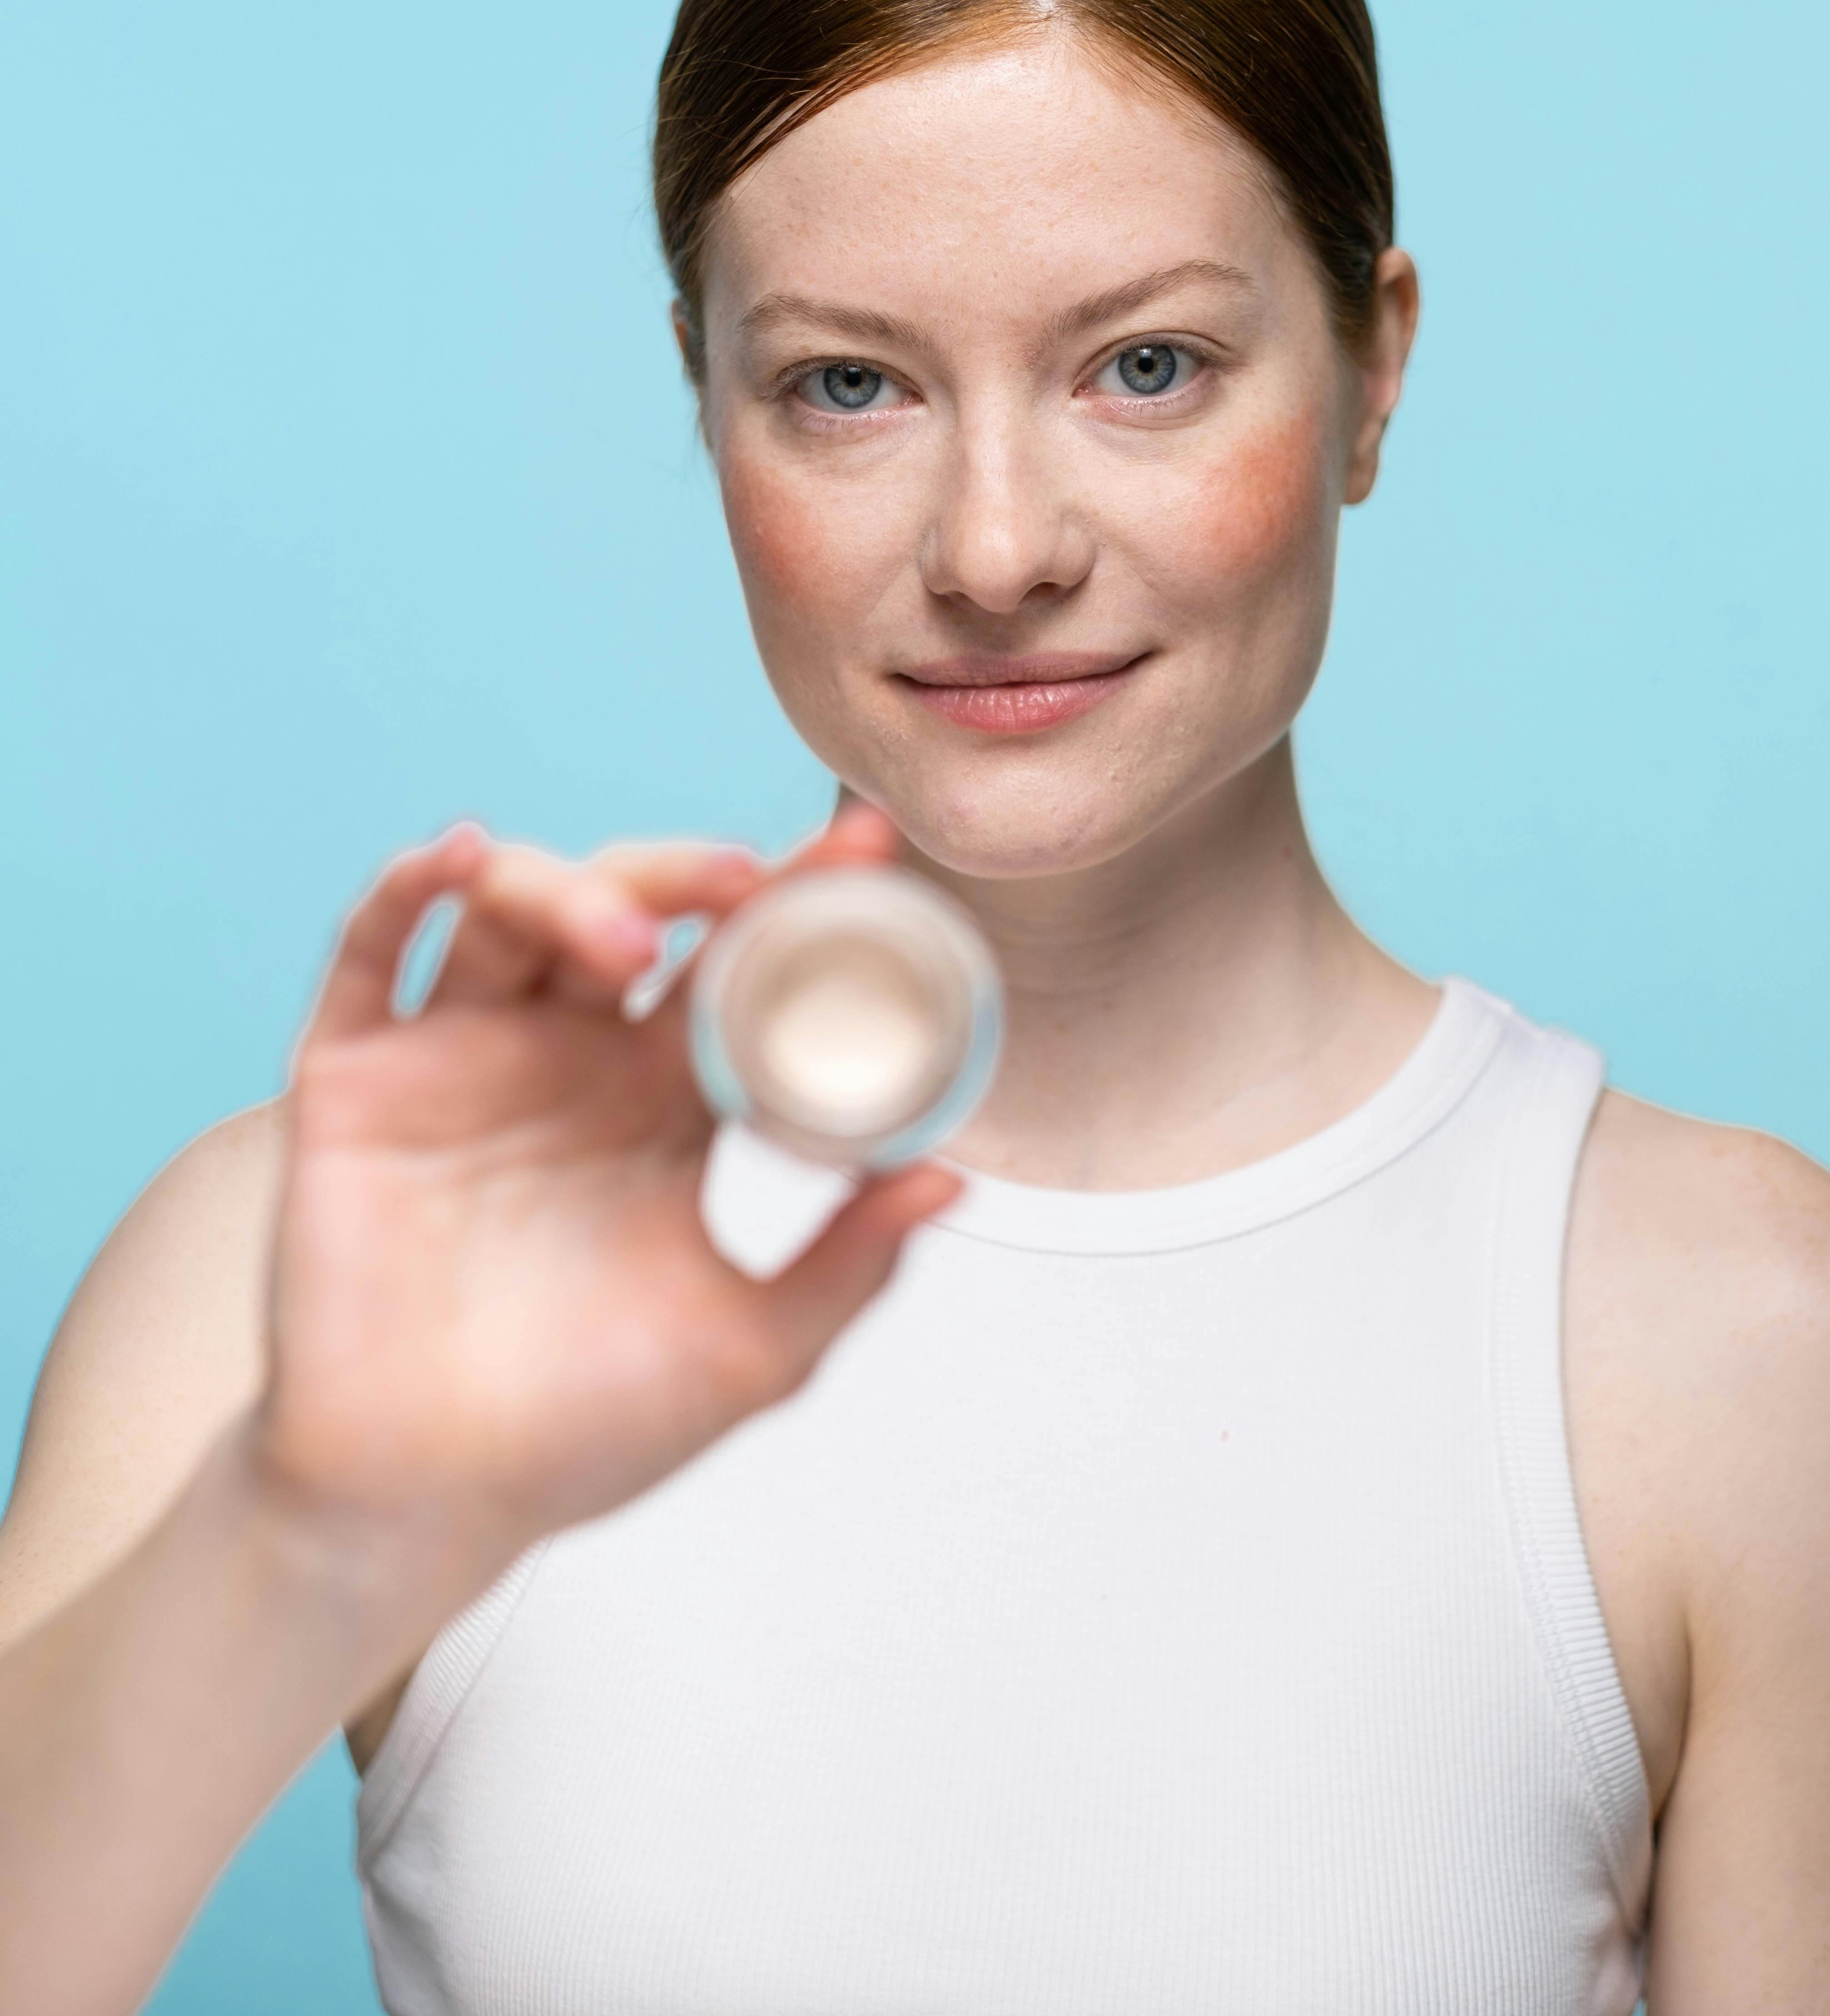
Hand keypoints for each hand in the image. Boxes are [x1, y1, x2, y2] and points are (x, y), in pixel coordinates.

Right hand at [252, 806, 957, 1574]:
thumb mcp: (748, 1350)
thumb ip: (847, 1264)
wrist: (428, 1502)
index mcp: (657, 1100)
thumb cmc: (579, 1433)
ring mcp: (458, 1058)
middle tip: (744, 883)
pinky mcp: (356, 1080)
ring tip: (627, 940)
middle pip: (627, 912)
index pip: (731, 966)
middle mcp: (563, 1057)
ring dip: (570, 889)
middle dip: (685, 878)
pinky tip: (459, 854)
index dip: (793, 900)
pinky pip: (371, 954)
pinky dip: (408, 887)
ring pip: (510, 911)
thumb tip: (952, 1177)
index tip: (863, 849)